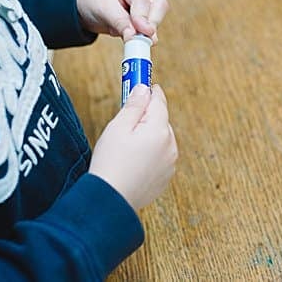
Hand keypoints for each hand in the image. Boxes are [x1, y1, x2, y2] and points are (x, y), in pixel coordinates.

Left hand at [76, 0, 168, 42]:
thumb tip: (133, 36)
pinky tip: (126, 34)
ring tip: (124, 35)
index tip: (143, 32)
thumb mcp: (102, 9)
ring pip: (157, 18)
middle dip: (150, 25)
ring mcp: (148, 0)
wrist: (86, 4)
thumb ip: (119, 21)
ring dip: (144, 31)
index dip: (143, 16)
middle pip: (159, 6)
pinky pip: (150, 28)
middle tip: (140, 40)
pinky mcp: (147, 15)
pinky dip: (140, 35)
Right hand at [89, 84, 177, 210]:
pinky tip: (132, 158)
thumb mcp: (118, 127)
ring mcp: (170, 163)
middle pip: (161, 120)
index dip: (150, 90)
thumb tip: (144, 89)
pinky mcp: (165, 177)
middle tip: (127, 116)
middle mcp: (170, 146)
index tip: (143, 82)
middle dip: (147, 116)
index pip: (159, 101)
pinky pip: (160, 156)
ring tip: (126, 143)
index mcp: (159, 131)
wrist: (111, 199)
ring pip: (161, 138)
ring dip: (149, 135)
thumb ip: (134, 106)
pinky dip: (150, 152)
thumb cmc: (111, 163)